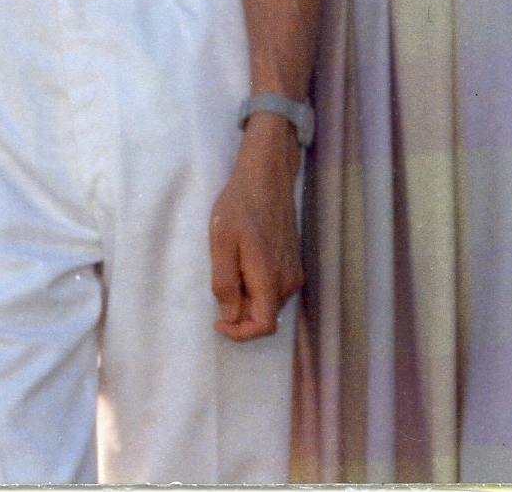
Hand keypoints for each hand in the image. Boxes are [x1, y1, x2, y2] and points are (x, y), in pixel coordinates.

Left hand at [207, 118, 304, 339]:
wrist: (266, 178)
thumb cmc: (239, 205)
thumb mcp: (222, 242)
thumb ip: (225, 281)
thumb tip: (228, 315)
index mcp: (271, 278)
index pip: (263, 327)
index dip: (239, 333)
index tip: (217, 322)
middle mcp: (288, 282)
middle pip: (264, 317)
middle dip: (239, 313)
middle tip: (219, 285)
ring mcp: (294, 273)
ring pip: (268, 304)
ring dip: (247, 299)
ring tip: (230, 266)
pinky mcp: (293, 264)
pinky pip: (273, 289)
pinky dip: (255, 287)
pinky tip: (242, 261)